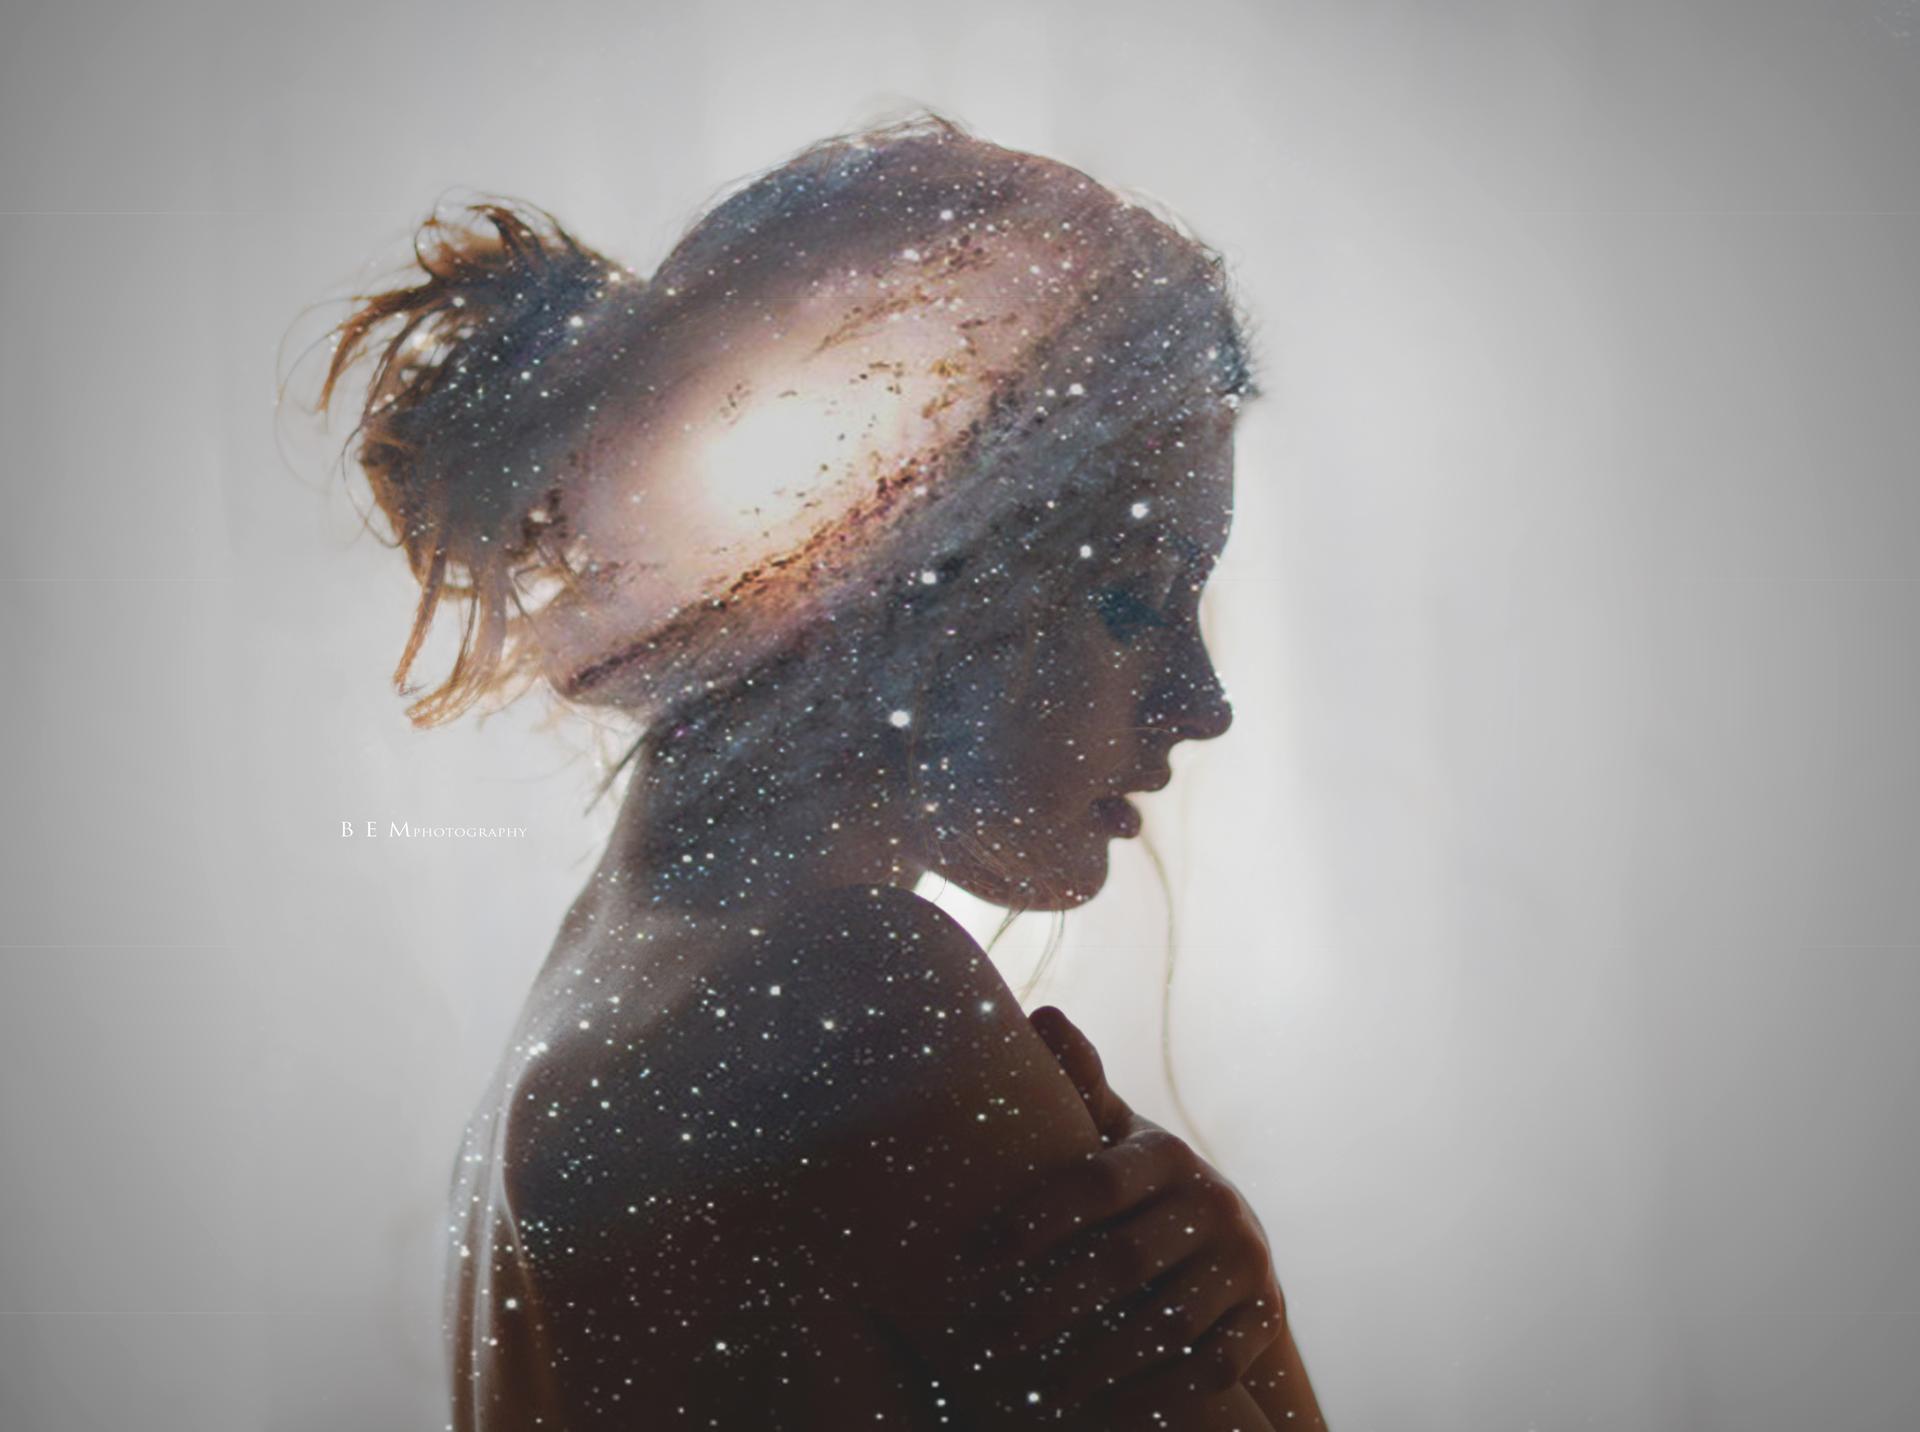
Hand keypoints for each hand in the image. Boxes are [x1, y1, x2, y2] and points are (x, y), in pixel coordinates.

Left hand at [948, 1006, 1287, 1420]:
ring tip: (1034, 1387)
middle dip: (1049, 1306)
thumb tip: (1039, 1016)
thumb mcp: (1111, 1133)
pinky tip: (1102, 1405)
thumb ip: (1076, 1085)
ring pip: (1166, 1323)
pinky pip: (1210, 1365)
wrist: (1230, 1237)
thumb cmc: (1138, 1181)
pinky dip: (1155, 1390)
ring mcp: (1246, 1264)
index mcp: (1165, 1154)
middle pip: (1122, 1264)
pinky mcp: (1264, 1317)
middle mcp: (1214, 1204)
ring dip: (1095, 1361)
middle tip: (989, 1339)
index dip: (1032, 1221)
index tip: (974, 1258)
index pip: (1093, 1186)